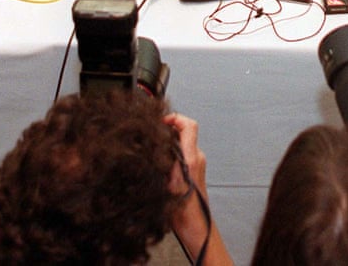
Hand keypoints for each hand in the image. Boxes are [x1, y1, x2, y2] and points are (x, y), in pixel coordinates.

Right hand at [163, 113, 231, 265]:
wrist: (195, 228)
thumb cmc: (184, 211)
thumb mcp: (168, 182)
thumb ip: (165, 159)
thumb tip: (157, 140)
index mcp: (192, 158)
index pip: (189, 125)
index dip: (174, 118)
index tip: (160, 121)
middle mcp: (196, 158)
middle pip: (183, 133)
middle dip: (167, 131)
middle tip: (151, 135)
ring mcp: (195, 165)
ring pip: (180, 145)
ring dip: (167, 144)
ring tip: (152, 151)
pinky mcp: (192, 173)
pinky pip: (180, 156)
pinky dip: (169, 155)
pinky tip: (157, 166)